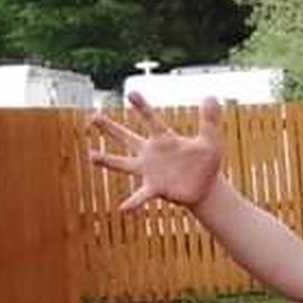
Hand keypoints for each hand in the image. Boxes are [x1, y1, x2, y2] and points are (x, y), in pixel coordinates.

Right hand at [89, 92, 225, 211]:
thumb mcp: (211, 141)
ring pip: (123, 164)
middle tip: (92, 116)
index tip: (131, 93)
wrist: (206, 188)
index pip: (151, 119)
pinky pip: (140, 196)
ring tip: (91, 156)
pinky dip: (132, 203)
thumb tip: (211, 97)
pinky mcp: (154, 188)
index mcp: (164, 139)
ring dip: (107, 161)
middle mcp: (152, 153)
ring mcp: (150, 171)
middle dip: (110, 128)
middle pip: (126, 137)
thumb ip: (210, 120)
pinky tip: (123, 209)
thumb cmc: (206, 162)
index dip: (142, 107)